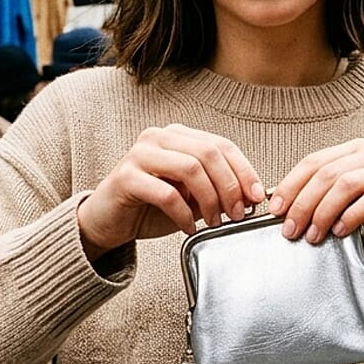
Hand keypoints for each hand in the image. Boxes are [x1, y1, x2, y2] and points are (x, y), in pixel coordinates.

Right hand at [77, 125, 263, 260]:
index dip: (244, 171)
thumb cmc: (150, 208)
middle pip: (208, 154)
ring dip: (210, 200)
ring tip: (215, 222)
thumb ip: (217, 191)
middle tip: (239, 214)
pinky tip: (189, 228)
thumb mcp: (192, 198)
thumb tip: (252, 196)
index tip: (256, 196)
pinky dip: (184, 214)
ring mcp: (140, 154)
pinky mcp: (125, 177)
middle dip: (230, 187)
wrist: (107, 222)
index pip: (221, 145)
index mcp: (178, 136)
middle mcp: (159, 137)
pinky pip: (166, 193)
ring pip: (190, 168)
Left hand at [268, 138, 363, 263]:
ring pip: (347, 184)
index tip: (274, 210)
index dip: (290, 185)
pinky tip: (340, 232)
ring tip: (312, 236)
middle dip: (303, 203)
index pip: (314, 162)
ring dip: (324, 212)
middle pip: (327, 173)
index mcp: (356, 151)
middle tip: (290, 230)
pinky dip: (352, 216)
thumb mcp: (348, 206)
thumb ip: (322, 200)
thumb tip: (282, 210)